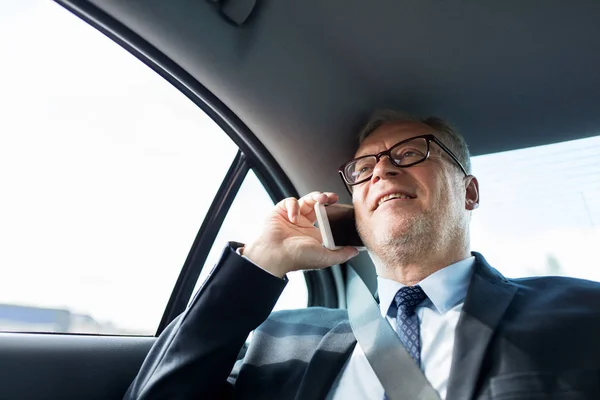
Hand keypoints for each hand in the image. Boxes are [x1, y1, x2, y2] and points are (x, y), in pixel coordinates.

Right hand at [242, 192, 359, 276]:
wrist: (274, 255)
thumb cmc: (296, 258)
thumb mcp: (325, 258)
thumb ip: (341, 254)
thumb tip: (356, 251)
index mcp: (314, 235)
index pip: (328, 218)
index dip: (335, 212)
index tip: (343, 208)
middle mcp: (304, 225)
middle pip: (318, 205)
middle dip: (327, 199)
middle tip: (333, 198)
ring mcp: (292, 217)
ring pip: (306, 199)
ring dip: (315, 196)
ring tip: (320, 199)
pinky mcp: (281, 211)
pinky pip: (290, 201)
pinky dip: (294, 206)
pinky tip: (293, 217)